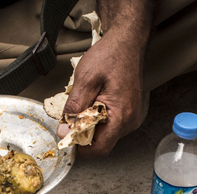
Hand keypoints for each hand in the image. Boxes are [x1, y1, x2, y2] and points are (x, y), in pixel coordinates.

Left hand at [57, 29, 146, 158]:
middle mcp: (130, 121)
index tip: (66, 136)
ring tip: (86, 102)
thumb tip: (64, 131)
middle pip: (102, 142)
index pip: (100, 148)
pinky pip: (111, 125)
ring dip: (90, 125)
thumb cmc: (110, 56)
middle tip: (73, 113)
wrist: (127, 42)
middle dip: (84, 133)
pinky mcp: (130, 113)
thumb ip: (74, 108)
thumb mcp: (86, 80)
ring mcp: (132, 118)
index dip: (80, 147)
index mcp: (122, 116)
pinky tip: (94, 102)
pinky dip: (98, 118)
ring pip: (106, 134)